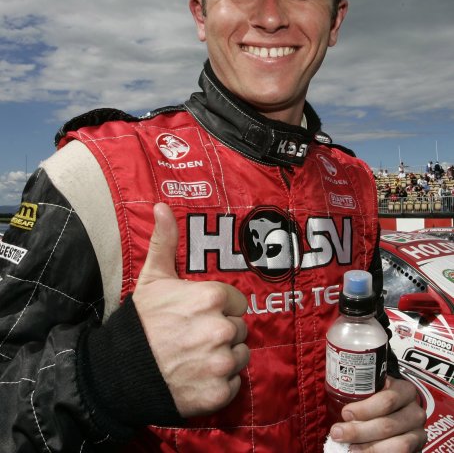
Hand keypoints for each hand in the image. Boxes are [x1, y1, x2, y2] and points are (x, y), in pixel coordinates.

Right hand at [132, 202, 249, 416]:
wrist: (120, 372)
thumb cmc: (140, 321)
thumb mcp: (153, 277)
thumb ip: (165, 240)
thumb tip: (162, 205)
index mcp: (211, 298)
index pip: (235, 302)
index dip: (218, 308)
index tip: (197, 314)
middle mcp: (221, 329)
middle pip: (238, 328)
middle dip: (221, 331)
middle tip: (193, 336)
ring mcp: (220, 363)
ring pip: (239, 355)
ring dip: (223, 357)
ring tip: (195, 356)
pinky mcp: (218, 393)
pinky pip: (233, 384)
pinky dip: (219, 383)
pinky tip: (196, 376)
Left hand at [329, 376, 426, 451]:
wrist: (395, 414)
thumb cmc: (377, 400)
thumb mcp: (372, 392)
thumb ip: (359, 395)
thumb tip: (337, 411)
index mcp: (405, 390)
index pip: (386, 401)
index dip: (364, 409)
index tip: (345, 414)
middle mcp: (415, 412)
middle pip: (387, 425)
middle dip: (359, 432)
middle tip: (337, 433)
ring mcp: (418, 433)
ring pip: (398, 446)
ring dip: (369, 448)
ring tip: (349, 448)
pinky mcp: (417, 450)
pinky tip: (361, 452)